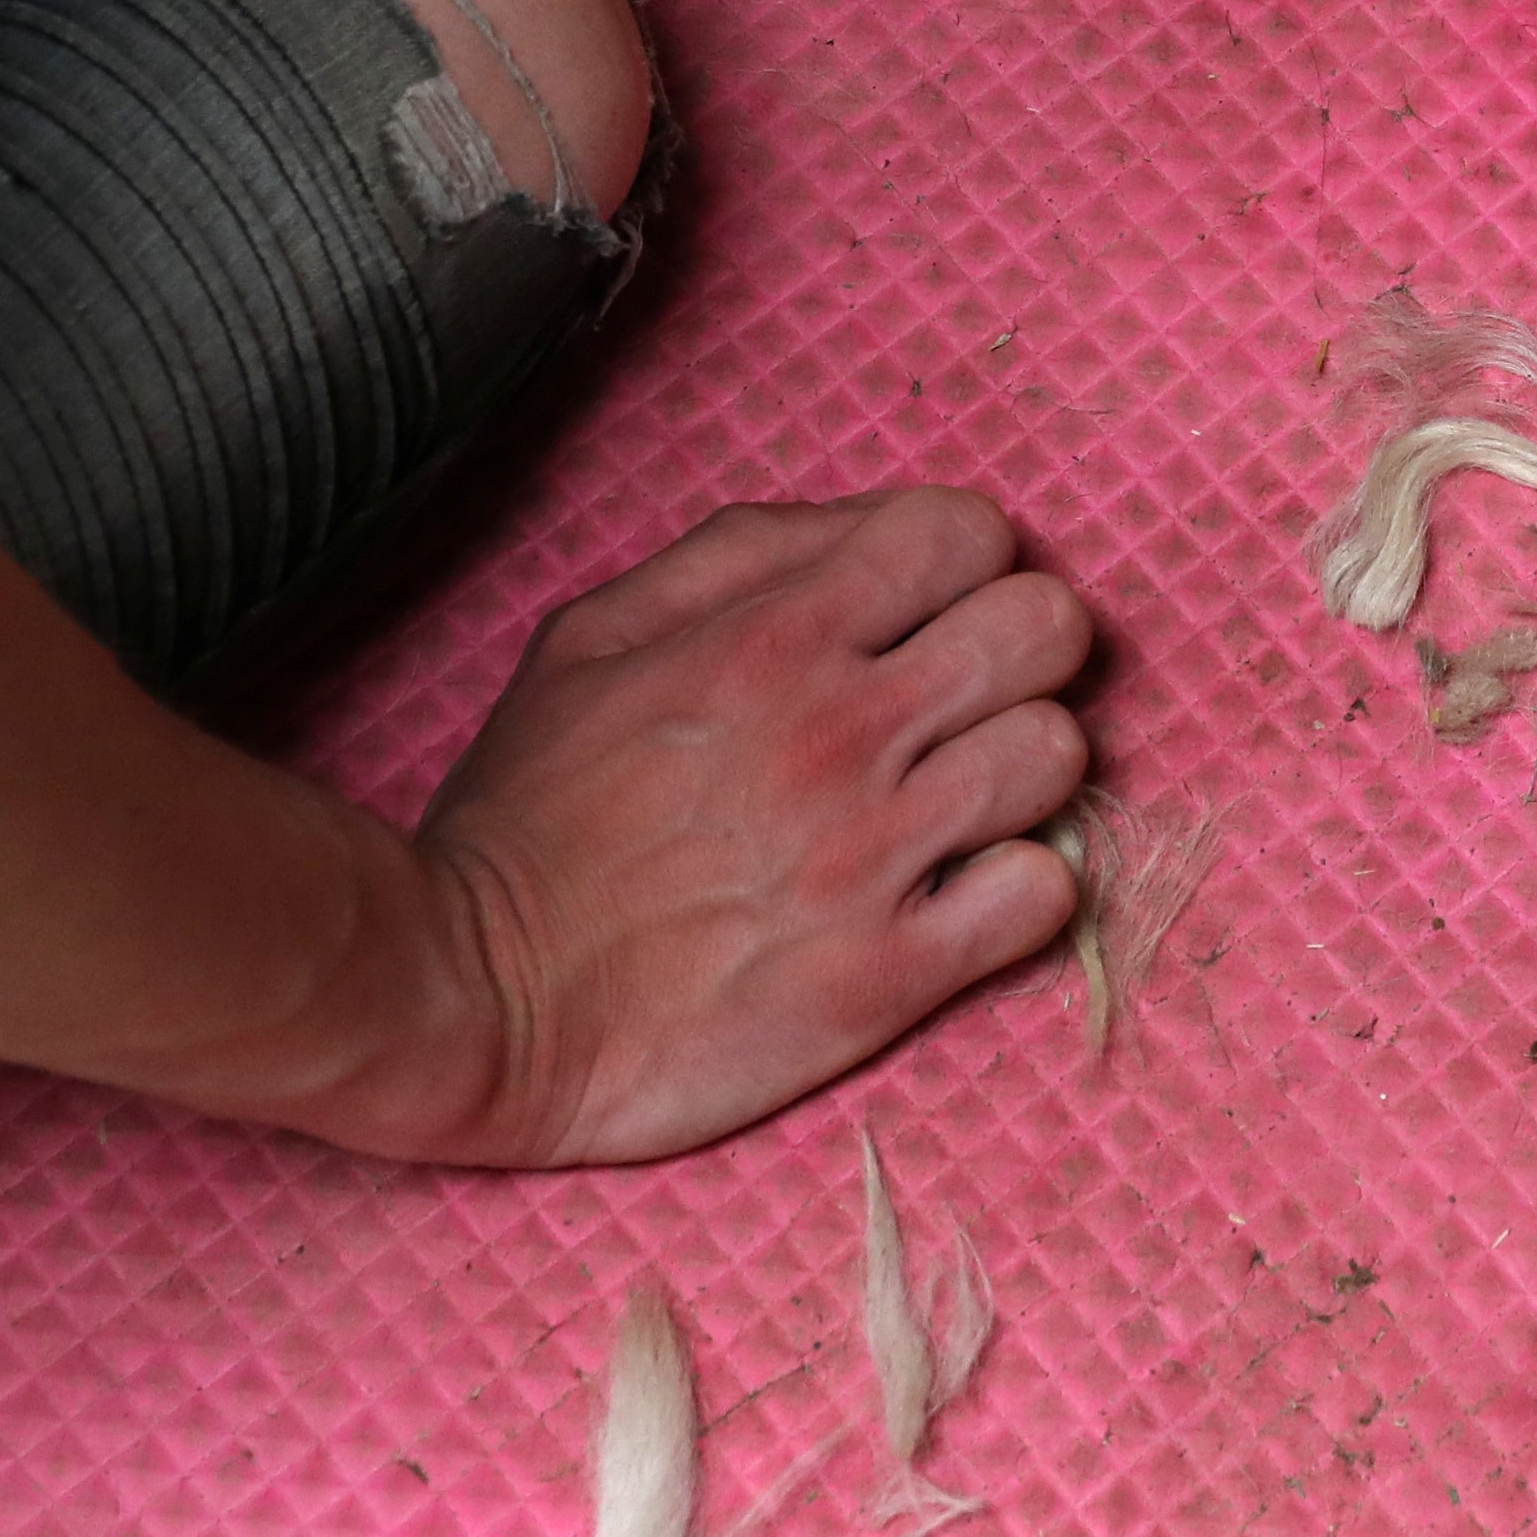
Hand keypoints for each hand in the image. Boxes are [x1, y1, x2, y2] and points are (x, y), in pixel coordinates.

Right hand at [397, 487, 1092, 1165]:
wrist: (474, 1005)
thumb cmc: (531, 817)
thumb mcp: (593, 637)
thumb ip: (739, 559)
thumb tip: (866, 533)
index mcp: (774, 636)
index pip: (968, 531)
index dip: (964, 564)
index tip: (927, 614)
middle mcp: (843, 730)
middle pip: (1047, 627)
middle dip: (1019, 652)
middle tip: (960, 705)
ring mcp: (877, 856)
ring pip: (1061, 755)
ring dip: (1024, 773)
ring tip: (959, 805)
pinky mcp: (893, 976)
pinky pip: (1045, 895)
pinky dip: (1020, 891)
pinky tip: (962, 896)